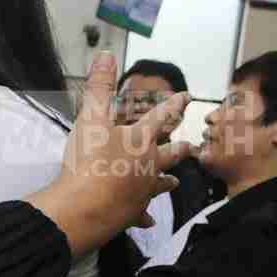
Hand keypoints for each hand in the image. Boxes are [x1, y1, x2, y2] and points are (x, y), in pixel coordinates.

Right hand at [28, 51, 193, 253]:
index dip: (174, 105)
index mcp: (140, 140)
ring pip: (161, 184)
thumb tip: (106, 55)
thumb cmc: (89, 161)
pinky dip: (144, 216)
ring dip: (168, 181)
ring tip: (174, 181)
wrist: (85, 206)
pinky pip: (141, 214)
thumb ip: (99, 87)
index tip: (187, 96)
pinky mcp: (131, 212)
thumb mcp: (90, 119)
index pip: (161, 117)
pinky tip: (147, 220)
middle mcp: (148, 165)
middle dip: (180, 149)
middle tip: (191, 146)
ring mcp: (142, 190)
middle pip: (170, 154)